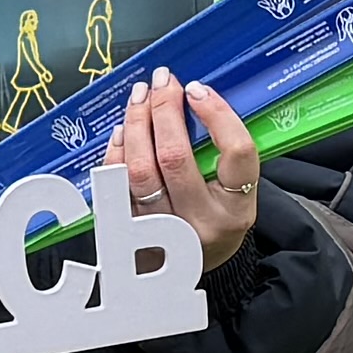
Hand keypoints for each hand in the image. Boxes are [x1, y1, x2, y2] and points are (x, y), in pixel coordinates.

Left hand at [106, 71, 264, 277]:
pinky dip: (117, 152)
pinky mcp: (131, 233)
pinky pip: (116, 185)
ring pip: (139, 170)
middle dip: (164, 110)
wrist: (196, 270)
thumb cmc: (217, 218)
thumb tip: (191, 96)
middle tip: (162, 83)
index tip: (198, 90)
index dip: (217, 115)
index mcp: (237, 210)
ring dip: (136, 125)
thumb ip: (221, 152)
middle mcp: (200, 224)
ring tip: (139, 98)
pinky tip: (123, 130)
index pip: (236, 154)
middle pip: (175, 157)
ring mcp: (162, 232)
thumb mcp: (235, 193)